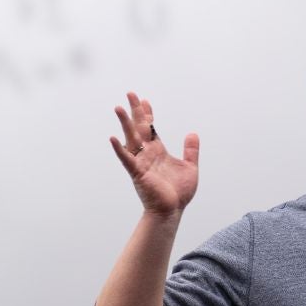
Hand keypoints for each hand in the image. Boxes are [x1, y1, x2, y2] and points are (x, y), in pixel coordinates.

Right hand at [109, 92, 199, 216]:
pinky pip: (127, 159)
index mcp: (158, 151)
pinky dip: (119, 149)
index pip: (151, 128)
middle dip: (135, 111)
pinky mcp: (137, 173)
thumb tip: (192, 133)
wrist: (172, 211)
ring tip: (119, 108)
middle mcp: (147, 154)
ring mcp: (141, 162)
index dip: (148, 114)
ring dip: (124, 123)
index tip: (145, 100)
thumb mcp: (190, 167)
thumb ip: (191, 150)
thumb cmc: (178, 193)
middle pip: (139, 128)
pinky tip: (112, 138)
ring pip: (131, 139)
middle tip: (130, 93)